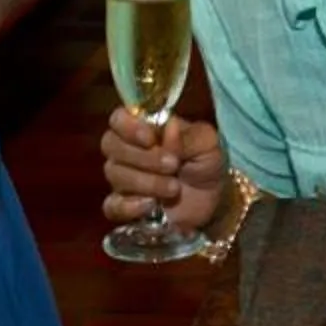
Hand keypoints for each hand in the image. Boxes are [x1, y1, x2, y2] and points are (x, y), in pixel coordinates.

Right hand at [101, 108, 227, 233]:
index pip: (119, 118)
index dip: (129, 127)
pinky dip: (130, 206)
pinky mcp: (124, 206)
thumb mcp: (207, 143)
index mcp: (143, 128)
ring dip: (146, 181)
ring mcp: (123, 179)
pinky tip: (151, 205)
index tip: (151, 139)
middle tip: (173, 165)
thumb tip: (169, 126)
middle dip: (143, 157)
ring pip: (115, 174)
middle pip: (111, 145)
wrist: (214, 199)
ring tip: (174, 188)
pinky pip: (113, 205)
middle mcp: (126, 150)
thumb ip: (188, 136)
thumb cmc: (206, 161)